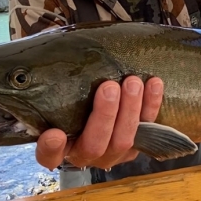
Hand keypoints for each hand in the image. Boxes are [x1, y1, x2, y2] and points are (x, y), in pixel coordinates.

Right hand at [34, 76, 163, 169]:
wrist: (102, 103)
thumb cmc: (73, 95)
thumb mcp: (59, 89)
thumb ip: (54, 79)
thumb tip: (46, 45)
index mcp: (58, 147)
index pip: (48, 155)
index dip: (51, 148)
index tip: (54, 133)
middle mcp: (85, 154)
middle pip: (94, 144)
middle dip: (104, 115)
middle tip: (109, 87)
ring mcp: (113, 152)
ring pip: (123, 139)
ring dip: (130, 110)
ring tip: (132, 83)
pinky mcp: (138, 143)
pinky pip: (149, 128)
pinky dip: (151, 105)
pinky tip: (153, 83)